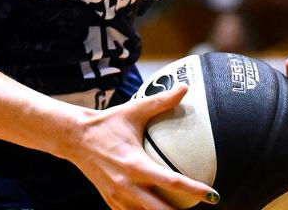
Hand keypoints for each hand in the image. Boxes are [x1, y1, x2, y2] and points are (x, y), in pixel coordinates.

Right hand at [66, 85, 219, 209]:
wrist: (74, 138)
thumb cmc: (106, 123)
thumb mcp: (133, 111)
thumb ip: (160, 102)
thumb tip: (185, 89)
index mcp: (135, 164)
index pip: (172, 182)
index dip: (195, 190)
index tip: (214, 195)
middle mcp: (127, 185)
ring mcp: (118, 196)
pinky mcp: (111, 202)